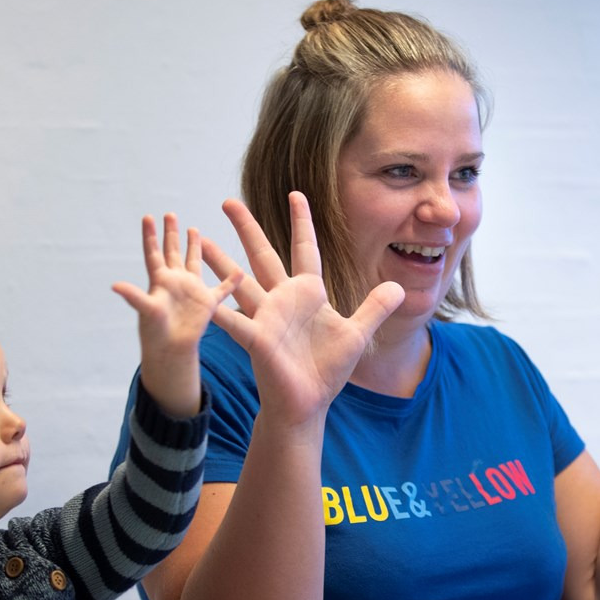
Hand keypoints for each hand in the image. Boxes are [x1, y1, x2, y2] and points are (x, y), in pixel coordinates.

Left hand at [112, 213, 241, 416]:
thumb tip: (114, 286)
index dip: (151, 235)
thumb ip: (134, 297)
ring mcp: (192, 290)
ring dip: (195, 247)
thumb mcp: (146, 311)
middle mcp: (176, 281)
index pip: (154, 253)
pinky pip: (222, 289)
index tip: (148, 217)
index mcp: (161, 281)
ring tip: (193, 229)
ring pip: (194, 262)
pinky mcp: (207, 303)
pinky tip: (239, 272)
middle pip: (173, 252)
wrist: (172, 349)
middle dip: (171, 233)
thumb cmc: (155, 332)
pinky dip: (231, 282)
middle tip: (170, 214)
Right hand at [204, 192, 404, 424]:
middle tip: (229, 201)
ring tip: (199, 240)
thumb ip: (375, 308)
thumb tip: (400, 287)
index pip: (304, 249)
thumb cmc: (325, 371)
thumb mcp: (358, 334)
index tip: (296, 194)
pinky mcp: (257, 340)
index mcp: (307, 294)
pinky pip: (235, 321)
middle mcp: (282, 300)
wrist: (306, 405)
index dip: (301, 222)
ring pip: (239, 282)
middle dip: (246, 228)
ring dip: (220, 262)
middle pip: (262, 255)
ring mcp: (266, 318)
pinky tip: (203, 296)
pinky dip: (219, 309)